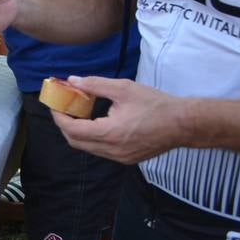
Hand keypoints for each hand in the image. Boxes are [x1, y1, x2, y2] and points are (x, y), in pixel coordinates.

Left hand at [50, 77, 181, 164]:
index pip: (72, 130)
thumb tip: (72, 81)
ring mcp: (121, 157)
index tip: (55, 104)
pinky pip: (101, 151)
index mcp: (110, 133)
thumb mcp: (123, 88)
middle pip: (76, 142)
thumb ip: (94, 85)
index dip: (59, 117)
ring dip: (78, 132)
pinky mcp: (128, 159)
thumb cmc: (155, 104)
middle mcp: (113, 150)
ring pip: (88, 148)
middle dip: (65, 125)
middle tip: (63, 108)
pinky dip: (92, 138)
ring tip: (78, 113)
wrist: (183, 124)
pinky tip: (95, 123)